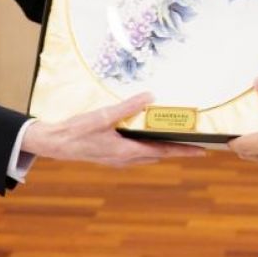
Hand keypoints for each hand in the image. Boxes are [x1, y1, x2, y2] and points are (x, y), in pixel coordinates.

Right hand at [22, 93, 203, 166]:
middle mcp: (125, 158)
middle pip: (158, 155)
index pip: (162, 150)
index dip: (183, 151)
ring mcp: (118, 159)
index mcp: (127, 150)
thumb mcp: (103, 115)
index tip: (201, 152)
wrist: (56, 144)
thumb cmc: (77, 131)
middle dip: (177, 150)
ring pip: (147, 156)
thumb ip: (128, 106)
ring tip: (176, 142)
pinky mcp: (111, 156)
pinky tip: (146, 140)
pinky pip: (136, 154)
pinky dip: (148, 148)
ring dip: (162, 150)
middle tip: (195, 146)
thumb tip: (150, 97)